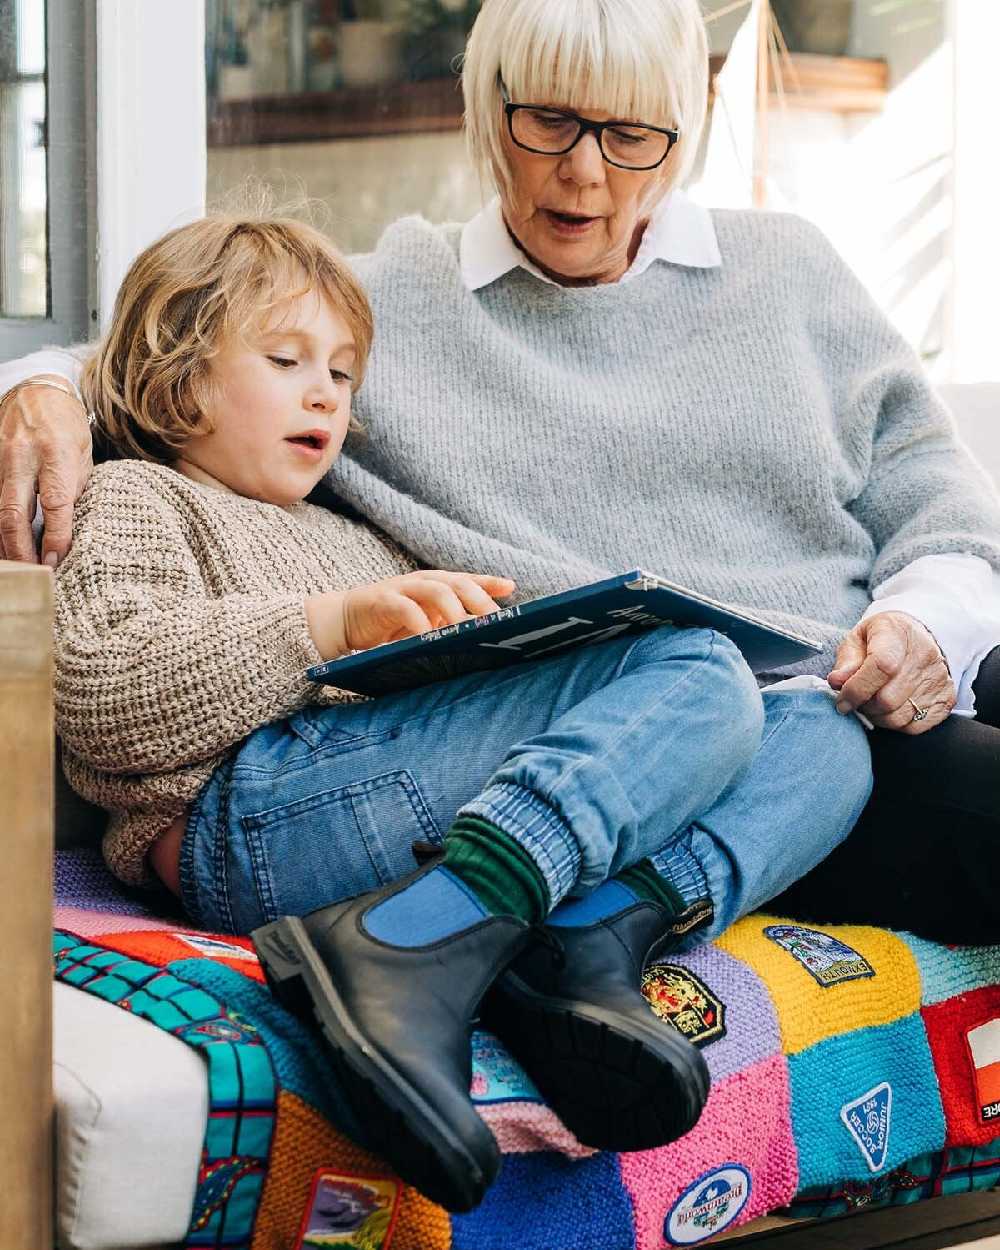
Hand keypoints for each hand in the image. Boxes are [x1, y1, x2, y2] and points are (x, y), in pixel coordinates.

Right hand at [0, 376, 92, 564]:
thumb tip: (70, 531)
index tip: (56, 561)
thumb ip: (75, 490)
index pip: (56, 503)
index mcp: (56, 453)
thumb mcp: (83, 455)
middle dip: (19, 548)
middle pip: (14, 512)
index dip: (56, 536)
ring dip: (3, 541)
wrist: (35, 390)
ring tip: (16, 566)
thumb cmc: (67, 426)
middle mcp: (22, 456)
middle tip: (30, 574)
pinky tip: (2, 542)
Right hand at [306, 570, 516, 659]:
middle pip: (456, 582)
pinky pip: (405, 607)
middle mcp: (423, 582)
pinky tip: (429, 636)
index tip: (510, 588)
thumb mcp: (426, 623)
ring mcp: (402, 589)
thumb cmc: (392, 625)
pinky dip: (419, 621)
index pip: (467, 580)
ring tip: (466, 629)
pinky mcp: (382, 601)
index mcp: (436, 586)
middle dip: (477, 598)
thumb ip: (449, 625)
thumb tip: (482, 638)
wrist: (346, 620)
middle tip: (493, 618)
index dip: (488, 582)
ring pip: (435, 590)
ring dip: (453, 608)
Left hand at [827, 611, 955, 733]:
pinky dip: (897, 724)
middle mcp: (924, 656)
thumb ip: (846, 662)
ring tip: (872, 704)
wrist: (916, 636)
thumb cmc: (882, 639)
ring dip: (878, 717)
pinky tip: (890, 710)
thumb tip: (836, 682)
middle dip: (864, 707)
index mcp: (898, 634)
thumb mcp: (857, 639)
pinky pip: (916, 726)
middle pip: (889, 699)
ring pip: (900, 717)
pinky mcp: (947, 698)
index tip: (842, 701)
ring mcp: (939, 679)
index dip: (857, 689)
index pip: (881, 666)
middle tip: (857, 701)